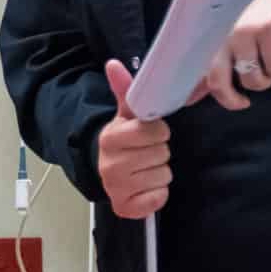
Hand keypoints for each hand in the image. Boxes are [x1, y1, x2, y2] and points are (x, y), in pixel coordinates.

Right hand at [95, 60, 172, 219]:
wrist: (107, 170)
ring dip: (159, 173)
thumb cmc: (124, 140)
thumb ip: (124, 89)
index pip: (154, 131)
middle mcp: (110, 165)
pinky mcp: (125, 208)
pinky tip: (145, 187)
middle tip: (146, 153)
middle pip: (162, 154)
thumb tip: (113, 63)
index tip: (148, 134)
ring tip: (144, 169)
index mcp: (110, 138)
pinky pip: (159, 199)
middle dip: (159, 152)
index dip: (157, 132)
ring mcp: (116, 188)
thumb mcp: (125, 115)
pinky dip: (157, 194)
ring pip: (163, 176)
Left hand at [195, 0, 270, 110]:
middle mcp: (222, 34)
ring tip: (267, 64)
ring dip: (264, 79)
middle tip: (244, 101)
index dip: (210, 94)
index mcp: (210, 38)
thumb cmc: (257, 21)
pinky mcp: (268, 30)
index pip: (197, 73)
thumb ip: (211, 70)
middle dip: (233, 99)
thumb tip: (190, 99)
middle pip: (218, 81)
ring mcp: (244, 31)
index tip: (232, 103)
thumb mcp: (230, 42)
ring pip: (252, 79)